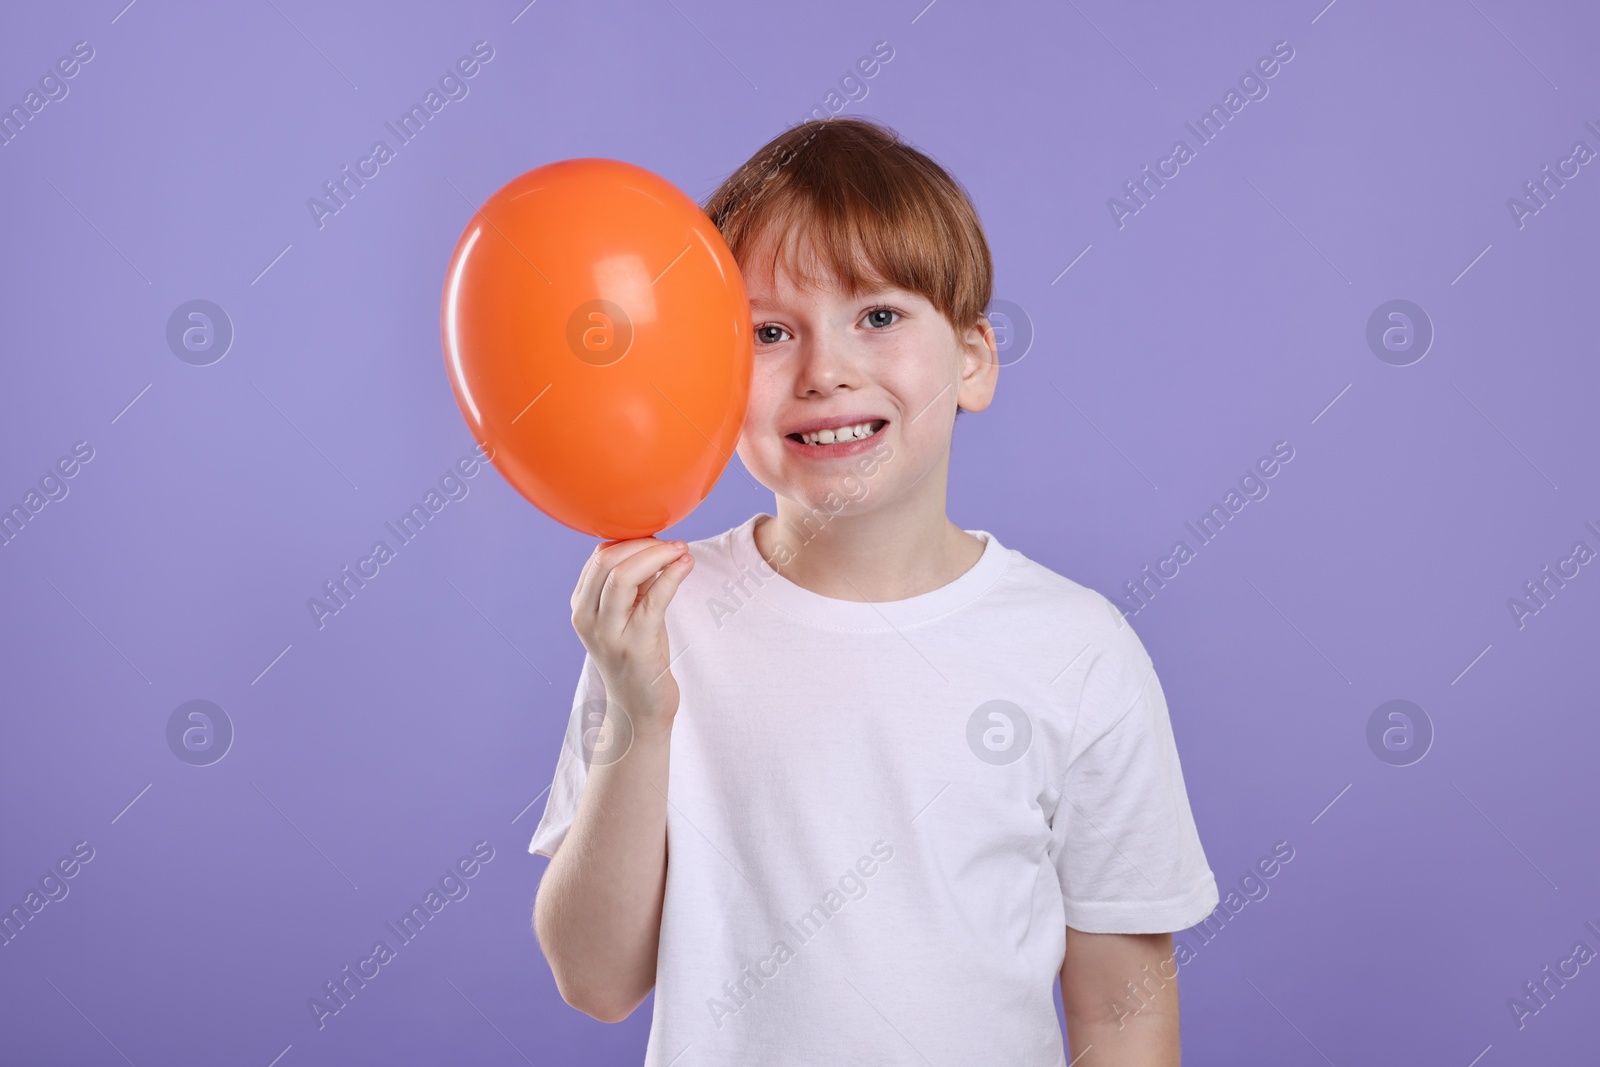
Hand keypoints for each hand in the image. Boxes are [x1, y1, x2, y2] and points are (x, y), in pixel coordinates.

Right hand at [569, 537, 694, 736]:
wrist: (639, 709)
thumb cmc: (639, 656)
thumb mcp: (629, 614)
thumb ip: (634, 583)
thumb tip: (656, 545)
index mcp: (582, 607)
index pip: (599, 557)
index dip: (630, 540)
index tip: (658, 539)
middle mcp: (587, 619)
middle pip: (607, 561)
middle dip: (644, 544)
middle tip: (674, 544)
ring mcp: (608, 634)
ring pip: (623, 576)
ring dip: (657, 556)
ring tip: (681, 551)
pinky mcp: (635, 646)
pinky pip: (653, 600)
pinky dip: (671, 576)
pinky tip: (686, 566)